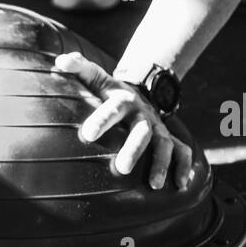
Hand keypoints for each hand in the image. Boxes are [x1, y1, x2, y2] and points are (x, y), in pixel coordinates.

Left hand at [53, 52, 193, 190]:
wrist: (136, 93)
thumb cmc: (107, 90)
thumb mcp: (95, 76)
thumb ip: (78, 67)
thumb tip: (61, 61)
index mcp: (123, 99)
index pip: (113, 108)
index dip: (102, 119)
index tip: (88, 134)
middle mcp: (143, 114)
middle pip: (142, 131)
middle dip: (134, 149)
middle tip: (122, 168)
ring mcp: (158, 127)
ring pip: (165, 144)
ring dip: (161, 164)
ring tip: (154, 185)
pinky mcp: (168, 138)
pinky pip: (182, 151)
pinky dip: (184, 167)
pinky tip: (181, 185)